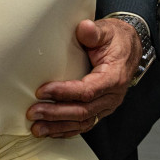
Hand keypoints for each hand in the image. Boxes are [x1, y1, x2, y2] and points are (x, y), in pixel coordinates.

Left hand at [27, 18, 138, 137]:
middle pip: (83, 110)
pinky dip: (66, 130)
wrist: (127, 49)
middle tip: (33, 112)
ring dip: (58, 127)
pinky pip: (84, 124)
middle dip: (56, 114)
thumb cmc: (114, 40)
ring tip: (36, 128)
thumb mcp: (106, 31)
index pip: (88, 90)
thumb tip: (85, 28)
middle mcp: (111, 96)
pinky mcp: (99, 109)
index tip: (42, 91)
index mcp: (113, 78)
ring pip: (83, 122)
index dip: (64, 92)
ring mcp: (106, 105)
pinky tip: (49, 132)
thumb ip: (94, 32)